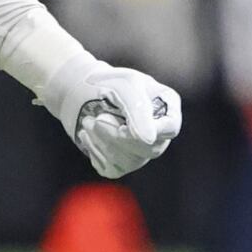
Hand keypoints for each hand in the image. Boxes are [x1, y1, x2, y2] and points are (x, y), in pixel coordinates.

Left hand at [39, 56, 183, 179]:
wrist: (80, 91)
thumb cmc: (106, 83)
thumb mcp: (124, 86)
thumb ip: (138, 110)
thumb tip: (148, 139)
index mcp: (167, 108)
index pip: (170, 128)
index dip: (149, 130)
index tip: (122, 124)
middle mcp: (159, 133)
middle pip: (150, 149)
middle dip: (117, 135)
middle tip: (93, 120)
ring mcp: (142, 150)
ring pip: (130, 161)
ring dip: (103, 142)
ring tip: (88, 122)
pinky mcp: (122, 163)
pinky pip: (113, 169)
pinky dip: (96, 152)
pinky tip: (87, 135)